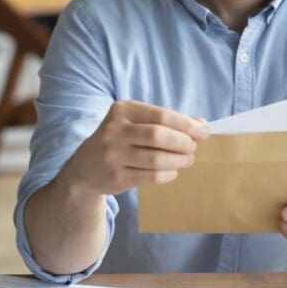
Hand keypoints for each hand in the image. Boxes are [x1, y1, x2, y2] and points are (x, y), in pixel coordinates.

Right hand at [63, 100, 208, 195]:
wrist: (84, 169)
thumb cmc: (119, 140)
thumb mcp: (134, 123)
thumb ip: (165, 121)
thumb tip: (201, 123)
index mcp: (122, 110)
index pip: (161, 115)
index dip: (186, 124)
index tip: (203, 131)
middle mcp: (114, 130)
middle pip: (158, 136)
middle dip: (183, 142)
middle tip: (194, 147)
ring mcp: (113, 155)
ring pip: (156, 158)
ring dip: (179, 160)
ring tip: (188, 160)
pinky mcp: (116, 177)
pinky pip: (150, 176)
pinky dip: (168, 173)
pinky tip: (173, 171)